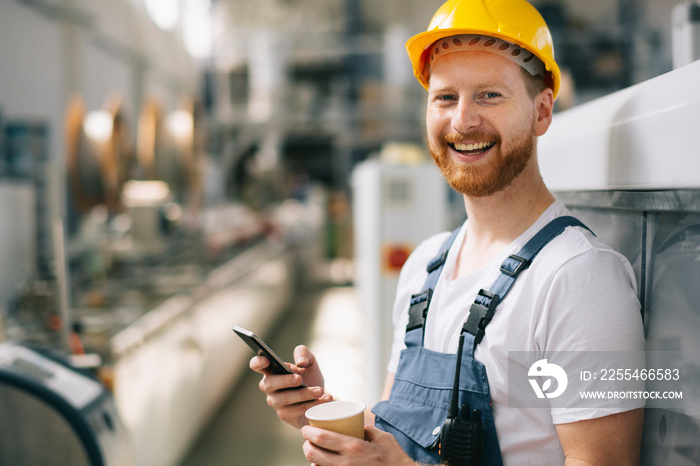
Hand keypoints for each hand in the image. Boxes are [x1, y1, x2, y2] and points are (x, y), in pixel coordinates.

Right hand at [250, 345, 331, 428]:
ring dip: (304, 394)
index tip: (267, 360)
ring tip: (319, 390)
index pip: (257, 365)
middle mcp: (270, 388)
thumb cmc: (310, 377)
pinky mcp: (287, 416)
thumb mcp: (309, 362)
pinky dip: (313, 404)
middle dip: (285, 381)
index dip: (258, 363)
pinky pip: (298, 410)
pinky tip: (325, 398)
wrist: (320, 397)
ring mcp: (276, 403)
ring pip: (286, 398)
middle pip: (269, 384)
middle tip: (299, 379)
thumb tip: (300, 362)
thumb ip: (304, 353)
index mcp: (272, 371)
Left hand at [301, 425, 415, 465]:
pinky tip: (321, 464)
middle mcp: (345, 463)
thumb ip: (366, 429)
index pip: (321, 438)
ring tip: (314, 451)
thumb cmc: (393, 457)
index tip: (305, 428)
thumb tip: (356, 425)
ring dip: (312, 459)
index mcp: (353, 447)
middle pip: (313, 453)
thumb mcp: (382, 437)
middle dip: (306, 445)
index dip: (308, 432)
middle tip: (308, 440)